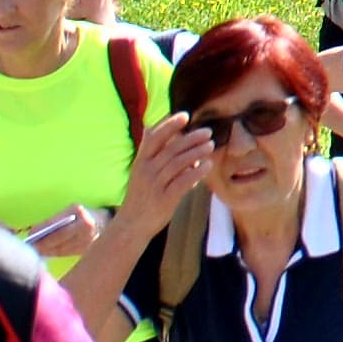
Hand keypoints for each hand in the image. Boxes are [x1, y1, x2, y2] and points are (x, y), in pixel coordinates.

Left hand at [23, 205, 101, 258]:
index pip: (58, 223)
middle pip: (59, 239)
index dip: (43, 229)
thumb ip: (57, 220)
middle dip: (42, 243)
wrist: (107, 223)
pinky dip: (54, 253)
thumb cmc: (85, 214)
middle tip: (30, 245)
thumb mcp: (73, 211)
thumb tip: (36, 232)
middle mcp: (86, 229)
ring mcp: (88, 242)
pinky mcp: (86, 251)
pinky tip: (46, 252)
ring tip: (35, 249)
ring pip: (61, 249)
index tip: (31, 233)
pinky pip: (66, 253)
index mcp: (82, 215)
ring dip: (46, 250)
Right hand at [118, 115, 215, 229]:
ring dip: (196, 152)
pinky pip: (182, 182)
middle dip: (190, 138)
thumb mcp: (139, 171)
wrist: (131, 226)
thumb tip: (150, 126)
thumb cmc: (139, 196)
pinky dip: (196, 172)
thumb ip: (147, 150)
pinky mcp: (164, 200)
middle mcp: (146, 172)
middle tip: (208, 132)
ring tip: (211, 145)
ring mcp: (155, 186)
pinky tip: (207, 165)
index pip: (154, 138)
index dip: (169, 125)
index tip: (185, 115)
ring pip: (178, 163)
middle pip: (170, 149)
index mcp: (141, 162)